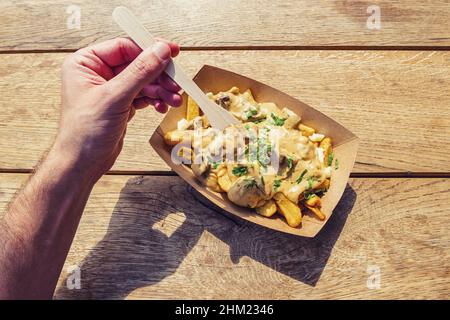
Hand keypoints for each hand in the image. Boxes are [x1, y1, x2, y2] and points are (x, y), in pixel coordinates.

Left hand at [55, 38, 181, 181]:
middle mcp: (97, 73)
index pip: (124, 47)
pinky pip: (143, 95)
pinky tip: (162, 107)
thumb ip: (140, 72)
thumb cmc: (85, 132)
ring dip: (161, 90)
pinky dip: (155, 100)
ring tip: (173, 99)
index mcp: (86, 63)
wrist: (83, 164)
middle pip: (137, 64)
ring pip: (143, 81)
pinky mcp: (121, 104)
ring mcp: (111, 90)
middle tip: (176, 83)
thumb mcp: (114, 97)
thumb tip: (161, 51)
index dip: (149, 48)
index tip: (171, 51)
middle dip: (159, 75)